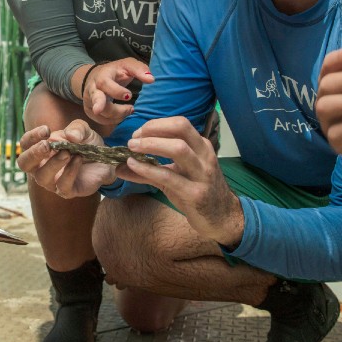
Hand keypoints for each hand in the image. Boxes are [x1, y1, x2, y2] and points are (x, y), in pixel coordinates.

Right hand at [17, 121, 115, 197]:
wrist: (105, 161)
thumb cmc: (87, 144)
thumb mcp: (83, 130)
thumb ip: (77, 128)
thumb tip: (69, 135)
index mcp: (40, 150)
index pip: (25, 144)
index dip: (31, 137)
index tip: (46, 130)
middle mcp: (42, 167)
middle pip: (24, 164)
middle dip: (33, 154)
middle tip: (47, 145)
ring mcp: (53, 181)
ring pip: (42, 177)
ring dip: (53, 163)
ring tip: (67, 153)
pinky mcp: (67, 191)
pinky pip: (62, 186)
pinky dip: (69, 172)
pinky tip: (78, 160)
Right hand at [81, 58, 153, 124]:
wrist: (96, 77)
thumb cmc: (116, 71)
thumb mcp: (127, 65)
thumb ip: (139, 69)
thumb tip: (151, 79)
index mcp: (102, 76)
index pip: (105, 83)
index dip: (116, 91)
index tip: (129, 96)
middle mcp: (93, 89)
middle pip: (95, 98)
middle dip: (99, 105)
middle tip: (99, 110)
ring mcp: (90, 101)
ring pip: (101, 113)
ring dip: (117, 115)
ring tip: (130, 109)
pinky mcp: (90, 111)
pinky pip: (102, 120)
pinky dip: (114, 120)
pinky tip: (122, 115)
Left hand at [118, 116, 244, 246]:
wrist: (222, 217)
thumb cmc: (197, 192)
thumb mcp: (175, 177)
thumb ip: (149, 170)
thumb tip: (119, 167)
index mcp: (201, 146)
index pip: (180, 124)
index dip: (156, 124)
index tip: (138, 133)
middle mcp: (204, 156)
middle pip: (181, 128)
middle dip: (154, 129)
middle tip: (134, 139)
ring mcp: (202, 174)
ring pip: (178, 148)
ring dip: (151, 144)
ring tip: (132, 149)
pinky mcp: (196, 193)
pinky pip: (169, 177)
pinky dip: (148, 169)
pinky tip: (134, 166)